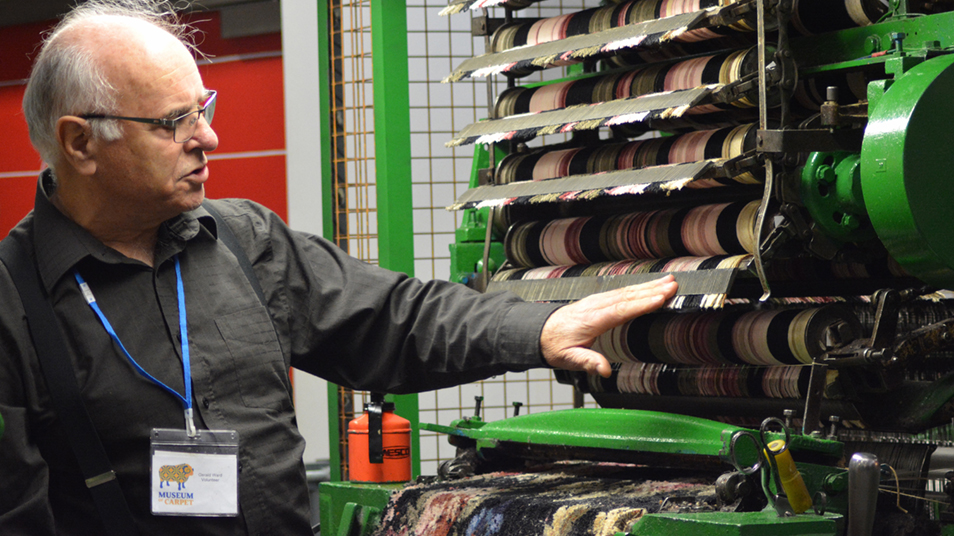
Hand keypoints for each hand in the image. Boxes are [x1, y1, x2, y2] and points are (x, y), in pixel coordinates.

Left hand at [540, 275, 677, 376]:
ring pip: (626, 291)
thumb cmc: (554, 346)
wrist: (540, 332)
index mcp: (591, 320)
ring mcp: (597, 302)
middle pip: (627, 296)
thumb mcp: (568, 358)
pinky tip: (650, 286)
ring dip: (648, 286)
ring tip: (669, 281)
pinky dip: (638, 288)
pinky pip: (621, 292)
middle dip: (651, 290)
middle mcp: (595, 307)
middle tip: (673, 285)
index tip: (660, 298)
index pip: (620, 310)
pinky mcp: (598, 301)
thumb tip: (603, 369)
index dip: (641, 304)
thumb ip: (587, 362)